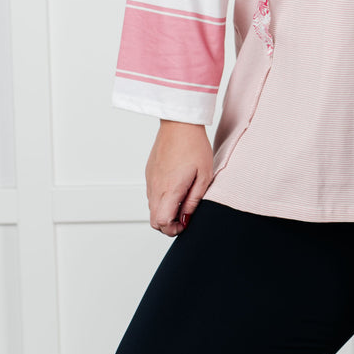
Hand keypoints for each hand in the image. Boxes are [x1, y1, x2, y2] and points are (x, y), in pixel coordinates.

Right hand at [145, 120, 213, 235]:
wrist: (179, 124)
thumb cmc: (194, 147)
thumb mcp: (204, 176)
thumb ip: (194, 201)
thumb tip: (186, 219)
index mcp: (169, 190)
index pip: (161, 223)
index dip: (174, 229)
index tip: (186, 222)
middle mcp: (155, 188)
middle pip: (153, 220)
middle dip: (168, 224)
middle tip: (185, 215)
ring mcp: (150, 180)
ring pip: (152, 208)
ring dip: (165, 211)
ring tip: (183, 199)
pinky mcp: (149, 173)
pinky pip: (152, 194)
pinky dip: (162, 199)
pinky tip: (176, 188)